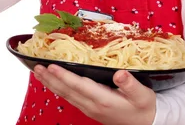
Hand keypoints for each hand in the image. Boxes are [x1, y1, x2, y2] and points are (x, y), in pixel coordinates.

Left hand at [33, 64, 155, 124]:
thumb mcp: (142, 95)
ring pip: (66, 95)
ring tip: (38, 72)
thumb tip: (120, 73)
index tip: (51, 66)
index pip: (79, 86)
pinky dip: (59, 88)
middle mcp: (92, 105)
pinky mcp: (90, 109)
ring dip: (51, 83)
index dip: (64, 76)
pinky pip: (70, 97)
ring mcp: (89, 108)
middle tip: (36, 66)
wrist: (147, 124)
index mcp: (103, 100)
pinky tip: (53, 82)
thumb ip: (130, 84)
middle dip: (50, 78)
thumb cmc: (144, 107)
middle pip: (67, 91)